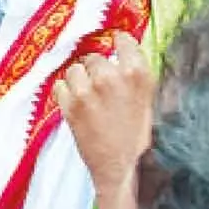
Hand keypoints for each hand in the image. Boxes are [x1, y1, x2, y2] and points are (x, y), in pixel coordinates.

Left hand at [54, 32, 155, 195]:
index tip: (115, 43)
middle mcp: (111, 77)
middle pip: (95, 57)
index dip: (117, 43)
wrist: (122, 168)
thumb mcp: (148, 101)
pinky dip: (65, 93)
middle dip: (97, 70)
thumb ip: (136, 74)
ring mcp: (87, 90)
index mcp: (137, 75)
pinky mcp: (69, 104)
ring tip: (90, 99)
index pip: (123, 40)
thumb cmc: (139, 137)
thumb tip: (125, 48)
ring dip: (79, 80)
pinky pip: (60, 85)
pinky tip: (77, 106)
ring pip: (75, 69)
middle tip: (102, 89)